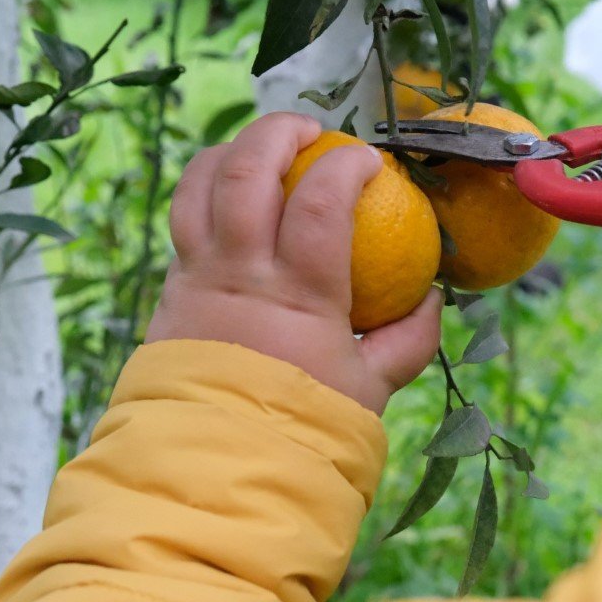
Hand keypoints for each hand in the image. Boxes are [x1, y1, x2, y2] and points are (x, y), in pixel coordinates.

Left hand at [145, 112, 442, 414]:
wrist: (213, 471)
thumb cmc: (301, 430)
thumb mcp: (371, 391)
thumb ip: (408, 340)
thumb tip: (431, 297)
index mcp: (297, 296)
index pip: (321, 204)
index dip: (346, 167)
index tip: (368, 160)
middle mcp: (239, 274)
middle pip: (245, 172)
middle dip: (279, 131)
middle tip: (311, 130)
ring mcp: (196, 277)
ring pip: (199, 186)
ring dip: (232, 151)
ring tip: (264, 149)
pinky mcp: (170, 290)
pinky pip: (182, 221)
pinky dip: (205, 191)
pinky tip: (231, 198)